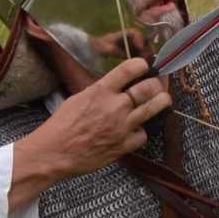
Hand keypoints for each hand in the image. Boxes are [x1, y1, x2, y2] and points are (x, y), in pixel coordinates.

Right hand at [8, 58, 172, 212]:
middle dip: (157, 84)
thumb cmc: (62, 125)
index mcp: (101, 91)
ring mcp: (122, 126)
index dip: (142, 65)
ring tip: (163, 99)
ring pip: (153, 109)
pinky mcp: (124, 145)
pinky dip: (143, 130)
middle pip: (148, 88)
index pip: (129, 69)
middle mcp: (114, 106)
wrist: (55, 152)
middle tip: (158, 84)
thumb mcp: (79, 98)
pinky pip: (144, 134)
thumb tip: (117, 86)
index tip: (145, 66)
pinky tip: (139, 128)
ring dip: (162, 101)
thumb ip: (100, 91)